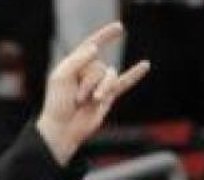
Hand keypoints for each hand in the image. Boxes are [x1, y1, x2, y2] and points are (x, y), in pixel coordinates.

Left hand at [35, 23, 148, 164]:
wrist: (64, 128)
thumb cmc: (57, 104)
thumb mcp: (61, 77)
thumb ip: (77, 60)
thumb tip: (96, 48)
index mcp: (75, 64)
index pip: (92, 45)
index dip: (105, 35)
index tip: (119, 27)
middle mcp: (88, 72)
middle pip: (99, 66)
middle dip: (88, 82)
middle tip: (77, 98)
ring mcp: (99, 84)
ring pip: (109, 76)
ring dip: (101, 88)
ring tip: (91, 101)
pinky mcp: (108, 96)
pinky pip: (125, 83)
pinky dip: (135, 74)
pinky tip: (146, 65)